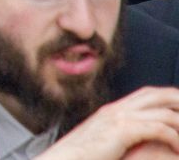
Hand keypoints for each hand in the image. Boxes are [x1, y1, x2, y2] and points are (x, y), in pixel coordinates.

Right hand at [41, 87, 178, 159]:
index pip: (148, 94)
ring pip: (163, 112)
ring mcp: (118, 117)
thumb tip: (130, 142)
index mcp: (112, 110)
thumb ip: (116, 138)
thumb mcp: (101, 143)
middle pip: (158, 94)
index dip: (170, 97)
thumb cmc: (79, 157)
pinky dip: (174, 138)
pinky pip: (158, 129)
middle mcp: (116, 109)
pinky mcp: (122, 130)